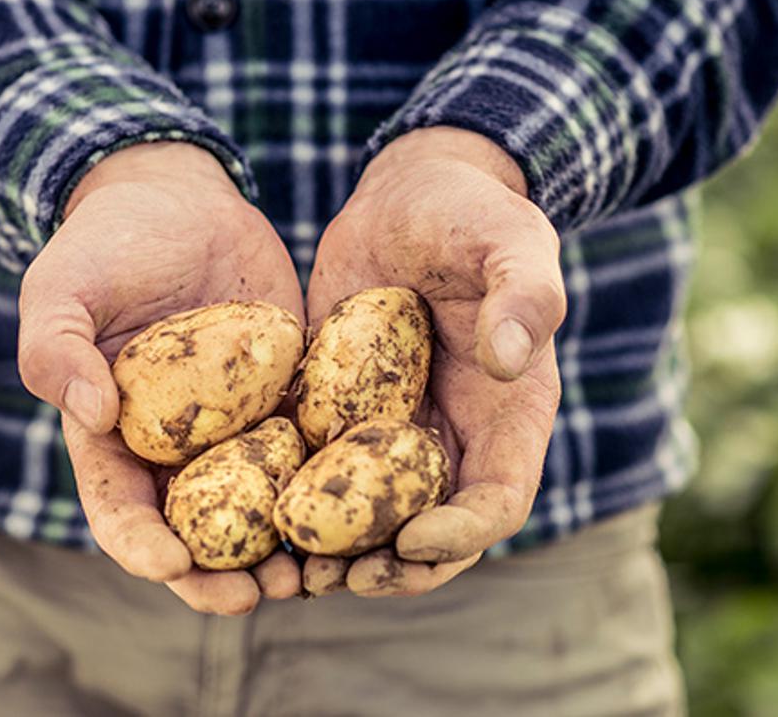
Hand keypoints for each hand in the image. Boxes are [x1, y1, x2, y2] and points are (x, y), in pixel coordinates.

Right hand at [18, 142, 304, 614]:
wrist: (178, 202)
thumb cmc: (104, 246)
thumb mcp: (60, 288)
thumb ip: (53, 349)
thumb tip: (92, 413)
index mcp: (114, 440)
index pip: (121, 510)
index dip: (142, 546)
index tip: (170, 565)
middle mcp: (177, 449)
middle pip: (198, 532)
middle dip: (221, 576)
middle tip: (254, 596)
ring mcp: (237, 428)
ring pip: (261, 507)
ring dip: (283, 549)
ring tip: (312, 575)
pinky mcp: (287, 398)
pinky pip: (310, 450)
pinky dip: (328, 486)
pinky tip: (358, 508)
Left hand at [304, 127, 565, 596]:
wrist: (408, 197)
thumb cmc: (471, 214)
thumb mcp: (511, 241)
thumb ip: (523, 295)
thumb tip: (511, 360)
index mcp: (508, 417)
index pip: (498, 501)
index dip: (461, 534)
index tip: (411, 540)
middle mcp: (453, 438)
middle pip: (431, 533)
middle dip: (390, 567)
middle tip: (338, 579)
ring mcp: (394, 432)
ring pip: (371, 519)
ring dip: (337, 554)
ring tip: (292, 570)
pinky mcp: (341, 414)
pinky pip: (321, 472)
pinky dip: (296, 503)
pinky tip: (254, 518)